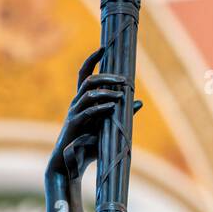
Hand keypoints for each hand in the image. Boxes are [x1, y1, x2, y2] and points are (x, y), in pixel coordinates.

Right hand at [46, 47, 141, 183]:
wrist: (71, 164)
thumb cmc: (90, 146)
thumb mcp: (109, 127)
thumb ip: (123, 114)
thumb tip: (141, 101)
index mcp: (83, 100)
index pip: (85, 74)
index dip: (92, 59)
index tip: (103, 47)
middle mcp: (76, 103)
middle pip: (88, 80)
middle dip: (107, 76)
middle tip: (124, 79)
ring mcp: (74, 113)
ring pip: (88, 93)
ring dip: (106, 91)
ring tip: (122, 94)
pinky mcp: (74, 125)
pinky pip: (88, 112)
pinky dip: (101, 108)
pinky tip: (113, 107)